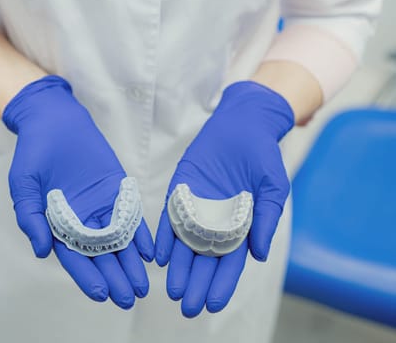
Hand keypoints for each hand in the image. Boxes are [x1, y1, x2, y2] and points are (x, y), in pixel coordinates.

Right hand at [3, 75, 153, 308]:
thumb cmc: (33, 152)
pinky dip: (140, 233)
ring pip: (119, 240)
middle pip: (100, 254)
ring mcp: (101, 205)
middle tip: (129, 297)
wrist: (54, 120)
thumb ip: (31, 217)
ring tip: (142, 284)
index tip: (101, 294)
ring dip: (130, 262)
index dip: (87, 277)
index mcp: (57, 223)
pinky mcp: (117, 189)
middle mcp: (82, 219)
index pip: (74, 256)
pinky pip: (131, 214)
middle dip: (114, 276)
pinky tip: (149, 252)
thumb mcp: (23, 185)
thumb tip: (40, 251)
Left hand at [155, 81, 293, 316]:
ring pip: (184, 245)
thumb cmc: (262, 157)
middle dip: (197, 284)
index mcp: (240, 226)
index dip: (223, 284)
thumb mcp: (273, 189)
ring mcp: (195, 209)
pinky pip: (169, 219)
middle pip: (205, 260)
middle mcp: (215, 223)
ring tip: (173, 290)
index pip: (230, 262)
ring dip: (179, 268)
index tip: (214, 304)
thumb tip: (259, 255)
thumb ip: (266, 220)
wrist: (242, 125)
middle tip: (188, 307)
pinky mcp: (179, 193)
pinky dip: (164, 238)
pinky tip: (160, 257)